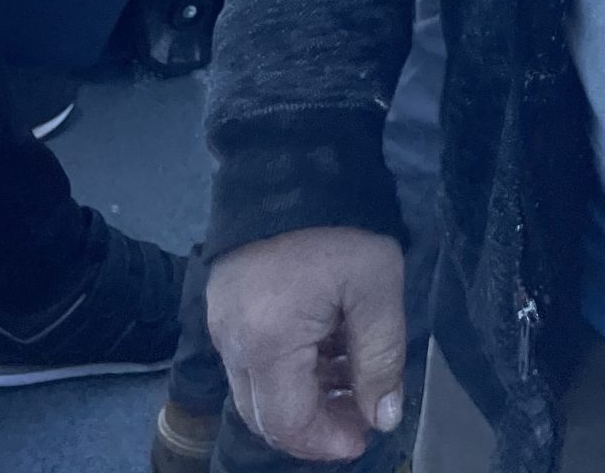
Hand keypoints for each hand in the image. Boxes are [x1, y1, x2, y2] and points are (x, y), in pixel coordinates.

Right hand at [207, 228, 405, 462]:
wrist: (295, 163)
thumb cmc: (341, 223)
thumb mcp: (377, 286)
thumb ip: (382, 357)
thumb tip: (384, 418)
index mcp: (267, 341)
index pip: (288, 423)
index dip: (326, 441)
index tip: (365, 436)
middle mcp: (232, 342)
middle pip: (266, 415)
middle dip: (316, 423)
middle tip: (361, 411)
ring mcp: (220, 324)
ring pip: (257, 389)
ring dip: (302, 395)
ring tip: (351, 375)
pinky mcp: (222, 306)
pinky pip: (250, 359)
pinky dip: (287, 368)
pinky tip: (325, 348)